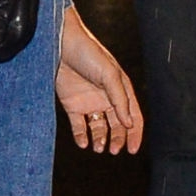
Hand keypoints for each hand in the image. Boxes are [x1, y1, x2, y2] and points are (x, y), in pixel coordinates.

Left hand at [56, 5, 143, 153]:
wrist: (59, 44)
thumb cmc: (88, 53)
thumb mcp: (110, 75)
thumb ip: (120, 100)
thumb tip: (129, 124)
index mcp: (121, 90)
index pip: (133, 116)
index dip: (135, 134)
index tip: (133, 150)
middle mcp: (107, 98)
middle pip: (117, 125)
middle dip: (117, 139)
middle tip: (113, 150)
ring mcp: (89, 102)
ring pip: (99, 128)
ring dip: (100, 139)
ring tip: (98, 148)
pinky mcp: (72, 105)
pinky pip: (79, 126)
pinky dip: (82, 136)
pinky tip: (83, 143)